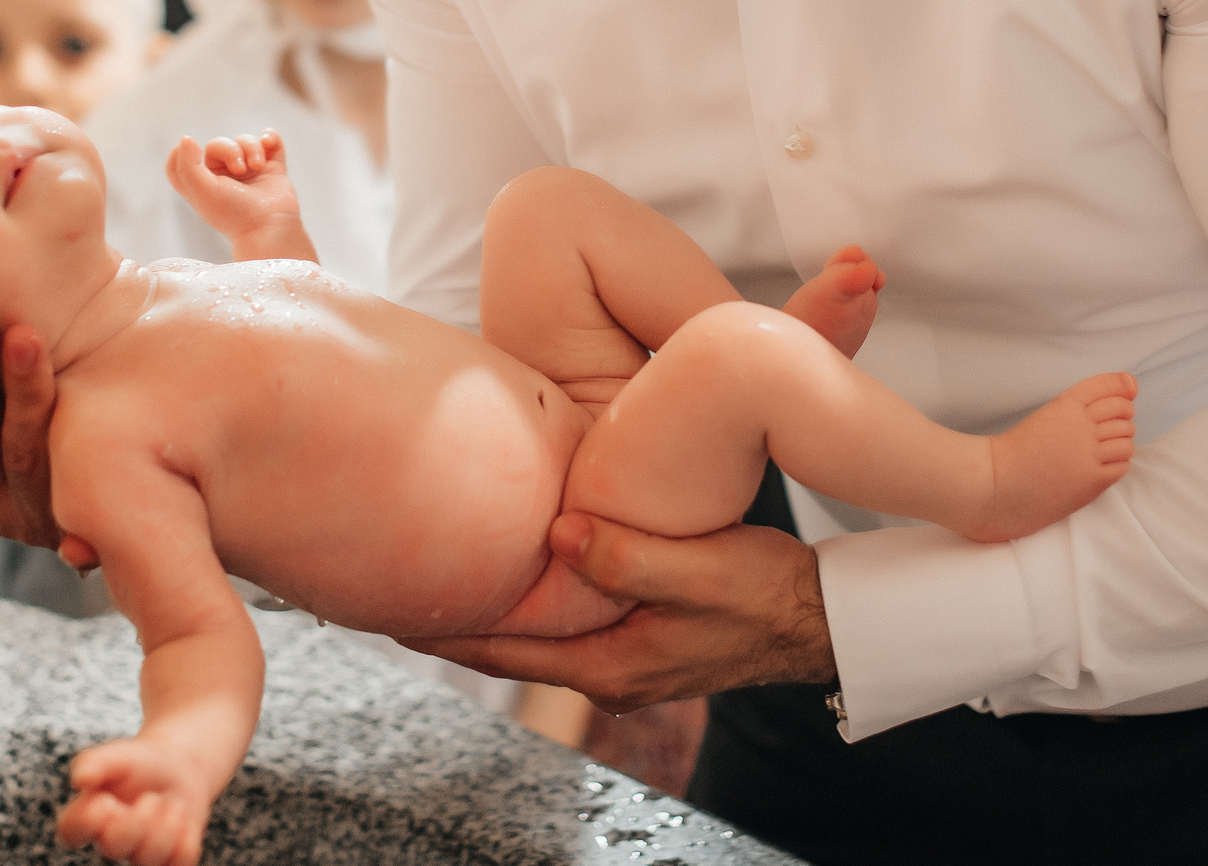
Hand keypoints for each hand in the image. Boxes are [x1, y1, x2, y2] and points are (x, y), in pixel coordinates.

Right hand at [56, 736, 213, 865]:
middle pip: (113, 848)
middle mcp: (110, 841)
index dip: (89, 820)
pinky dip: (187, 837)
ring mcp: (139, 855)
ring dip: (167, 823)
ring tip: (171, 803)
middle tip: (151, 798)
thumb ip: (97, 762)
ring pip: (149, 858)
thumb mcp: (119, 754)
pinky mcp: (169, 861)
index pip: (71, 832)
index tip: (108, 800)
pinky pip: (179, 863)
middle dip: (138, 819)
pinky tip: (182, 819)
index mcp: (89, 814)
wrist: (180, 768)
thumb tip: (80, 778)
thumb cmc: (141, 763)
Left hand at [164, 132, 299, 239]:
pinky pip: (270, 141)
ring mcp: (250, 172)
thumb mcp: (202, 192)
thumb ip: (187, 165)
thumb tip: (186, 138)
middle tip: (239, 169)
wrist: (270, 227)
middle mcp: (224, 177)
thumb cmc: (234, 214)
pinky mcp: (272, 169)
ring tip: (257, 166)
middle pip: (218, 145)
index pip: (182, 164)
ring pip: (244, 141)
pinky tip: (268, 143)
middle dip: (230, 149)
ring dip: (252, 147)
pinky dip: (271, 137)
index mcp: (202, 185)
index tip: (191, 147)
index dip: (182, 152)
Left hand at [402, 513, 834, 712]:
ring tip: (441, 569)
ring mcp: (623, 656)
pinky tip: (518, 563)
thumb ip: (630, 558)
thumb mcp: (702, 572)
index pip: (504, 653)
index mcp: (612, 666)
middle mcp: (608, 671)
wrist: (821, 618)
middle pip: (507, 647)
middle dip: (453, 619)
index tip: (386, 609)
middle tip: (390, 584)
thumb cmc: (768, 596)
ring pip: (536, 632)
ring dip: (493, 606)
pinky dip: (533, 597)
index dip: (443, 632)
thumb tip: (558, 537)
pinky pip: (566, 619)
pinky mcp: (639, 634)